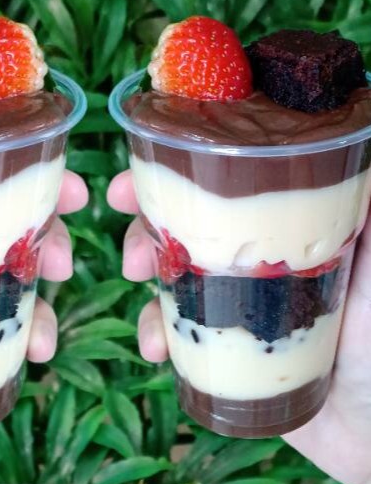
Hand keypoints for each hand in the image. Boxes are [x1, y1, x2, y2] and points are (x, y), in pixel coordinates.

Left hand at [0, 130, 87, 483]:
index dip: (3, 152)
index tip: (38, 145)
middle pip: (3, 211)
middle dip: (43, 198)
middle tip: (72, 204)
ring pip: (21, 262)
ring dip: (52, 258)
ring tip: (58, 274)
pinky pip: (20, 326)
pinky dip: (41, 328)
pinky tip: (39, 344)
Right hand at [108, 170, 370, 483]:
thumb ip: (361, 202)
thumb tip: (350, 135)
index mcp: (276, 226)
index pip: (218, 186)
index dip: (173, 176)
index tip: (136, 177)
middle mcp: (247, 256)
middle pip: (181, 225)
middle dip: (143, 231)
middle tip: (134, 258)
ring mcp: (231, 300)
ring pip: (170, 274)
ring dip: (145, 285)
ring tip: (144, 306)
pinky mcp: (219, 344)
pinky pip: (175, 330)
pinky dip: (155, 333)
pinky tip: (157, 348)